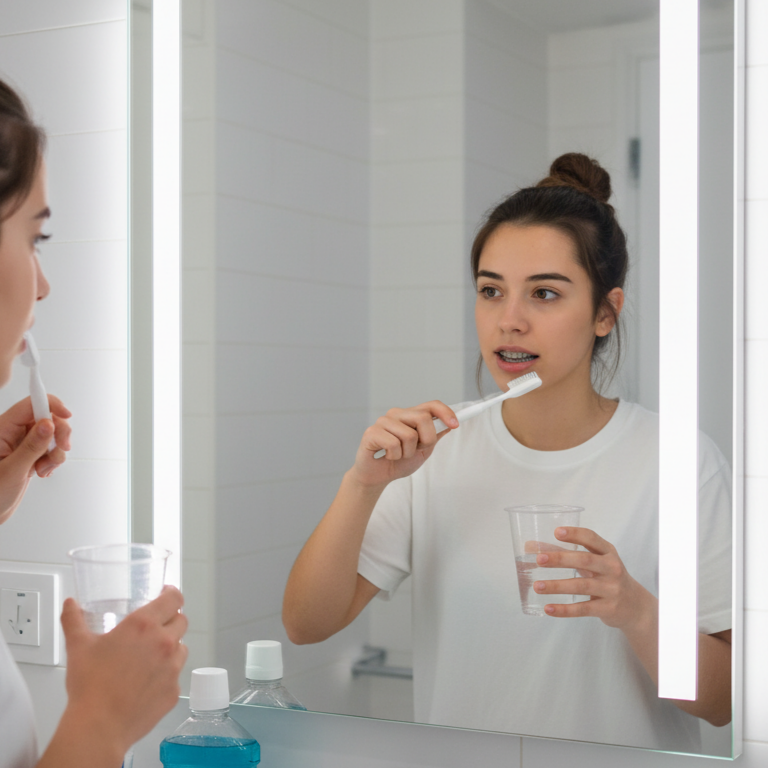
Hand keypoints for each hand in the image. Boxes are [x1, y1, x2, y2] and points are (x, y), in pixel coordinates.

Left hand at [0, 395, 71, 524]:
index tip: (66, 414)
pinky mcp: (31, 454)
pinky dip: (54, 460)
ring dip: (56, 452)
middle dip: (59, 433)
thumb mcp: (11, 470)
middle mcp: (14, 432)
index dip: (50, 404)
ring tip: (44, 468)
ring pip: (53, 434)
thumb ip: (31, 446)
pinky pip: (51, 448)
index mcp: (3, 429)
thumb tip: (48, 424)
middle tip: (61, 449)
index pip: (31, 404)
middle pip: (47, 417)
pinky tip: (43, 471)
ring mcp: (24, 443)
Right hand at [60, 587, 187, 754]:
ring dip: (171, 647)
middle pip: (182, 620)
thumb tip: (70, 605)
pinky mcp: (173, 689)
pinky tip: (147, 681)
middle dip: (171, 619)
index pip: (174, 599)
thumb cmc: (90, 685)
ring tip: (149, 656)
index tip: (166, 594)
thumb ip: (74, 620)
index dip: (172, 594)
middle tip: (156, 626)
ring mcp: (173, 667)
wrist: (98, 726)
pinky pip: (176, 675)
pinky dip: (166, 674)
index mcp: (145, 625)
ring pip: (181, 647)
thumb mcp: (78, 646)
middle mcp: (164, 642)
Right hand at [350, 401, 458, 486]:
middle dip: (426, 440)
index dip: (445, 412)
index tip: (455, 425)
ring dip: (408, 453)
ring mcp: (383, 422)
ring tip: (398, 455)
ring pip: (409, 435)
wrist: (377, 477)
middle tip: (415, 450)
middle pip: (423, 418)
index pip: (431, 405)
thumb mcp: (423, 450)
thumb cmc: (398, 462)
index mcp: (410, 415)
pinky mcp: (371, 432)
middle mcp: (396, 414)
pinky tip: (387, 457)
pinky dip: (394, 456)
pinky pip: (393, 444)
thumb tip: (450, 424)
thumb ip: (435, 436)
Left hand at [532, 526, 654, 629]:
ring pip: (581, 586)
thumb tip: (530, 546)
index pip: (592, 538)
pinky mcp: (608, 608)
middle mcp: (612, 568)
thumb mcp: (594, 562)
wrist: (636, 606)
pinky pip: (583, 609)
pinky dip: (564, 609)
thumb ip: (565, 553)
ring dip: (557, 586)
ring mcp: (611, 589)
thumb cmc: (608, 577)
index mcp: (607, 552)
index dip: (575, 534)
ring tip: (537, 586)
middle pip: (585, 561)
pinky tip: (548, 608)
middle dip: (561, 559)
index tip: (557, 532)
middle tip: (539, 559)